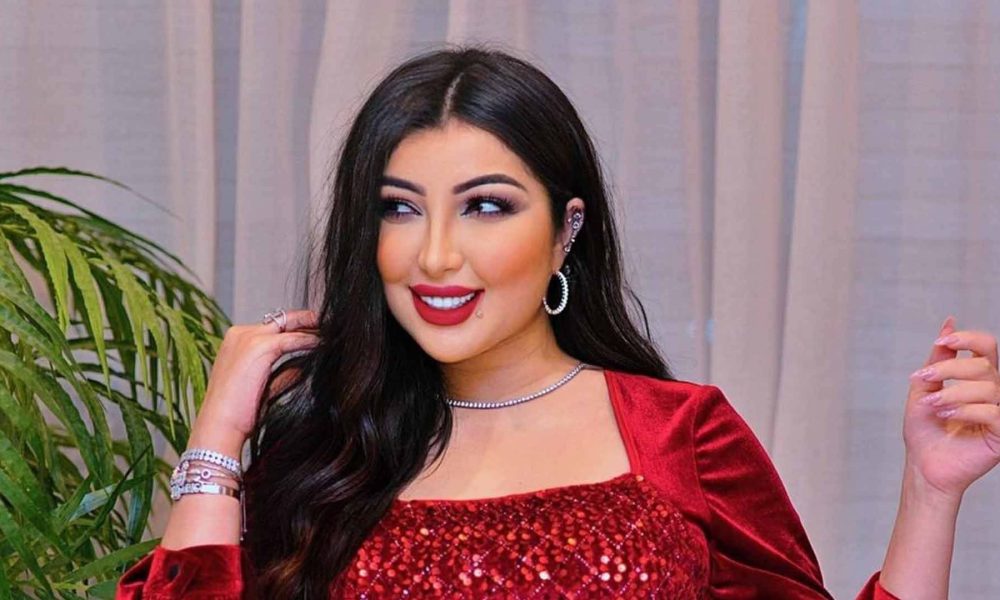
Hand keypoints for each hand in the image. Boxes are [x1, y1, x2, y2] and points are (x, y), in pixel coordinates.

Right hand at [190, 309, 320, 450]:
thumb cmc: (237, 414)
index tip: (316, 332)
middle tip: (329, 324)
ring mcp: (248, 338)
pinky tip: (325, 345)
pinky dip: (311, 341)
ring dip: (313, 328)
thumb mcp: (263, 387)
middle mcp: (240, 334)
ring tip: (332, 332)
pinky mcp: (260, 346)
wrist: (219, 426)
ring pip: (289, 324)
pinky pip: (294, 339)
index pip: (273, 327)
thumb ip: (281, 374)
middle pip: (282, 319)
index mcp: (236, 341)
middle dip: (307, 320)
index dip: (296, 328)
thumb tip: (302, 368)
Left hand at [904, 315, 999, 499]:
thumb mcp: (925, 388)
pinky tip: (945, 416)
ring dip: (953, 393)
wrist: (923, 465)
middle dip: (949, 368)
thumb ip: (938, 358)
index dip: (969, 338)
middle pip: (984, 365)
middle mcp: (994, 393)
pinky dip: (965, 411)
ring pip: (988, 388)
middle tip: (923, 379)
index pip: (988, 347)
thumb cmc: (924, 429)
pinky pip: (992, 413)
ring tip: (932, 406)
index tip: (944, 340)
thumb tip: (948, 322)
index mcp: (978, 380)